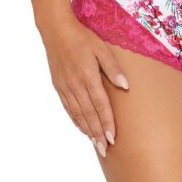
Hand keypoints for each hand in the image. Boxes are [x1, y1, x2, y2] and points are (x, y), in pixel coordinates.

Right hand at [39, 14, 129, 157]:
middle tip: (106, 150)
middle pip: (88, 115)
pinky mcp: (59, 87)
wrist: (56, 31)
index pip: (100, 105)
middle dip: (98, 134)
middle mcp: (75, 85)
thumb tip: (125, 86)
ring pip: (77, 114)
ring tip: (96, 145)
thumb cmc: (82, 37)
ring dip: (87, 131)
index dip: (107, 122)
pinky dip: (76, 121)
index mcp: (88, 76)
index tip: (113, 138)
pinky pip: (68, 108)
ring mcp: (65, 87)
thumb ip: (113, 68)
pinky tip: (82, 128)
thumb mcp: (101, 48)